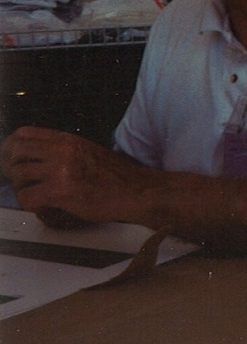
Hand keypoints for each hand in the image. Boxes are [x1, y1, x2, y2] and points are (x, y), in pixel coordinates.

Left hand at [0, 126, 150, 225]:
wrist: (137, 191)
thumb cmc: (117, 177)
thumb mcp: (88, 152)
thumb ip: (64, 151)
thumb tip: (38, 159)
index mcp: (68, 140)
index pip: (24, 134)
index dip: (11, 148)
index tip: (12, 161)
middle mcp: (62, 150)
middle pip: (15, 153)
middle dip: (12, 170)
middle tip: (21, 183)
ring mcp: (61, 170)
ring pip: (19, 176)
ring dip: (24, 190)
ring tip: (39, 198)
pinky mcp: (61, 191)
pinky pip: (27, 198)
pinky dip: (32, 206)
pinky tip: (47, 208)